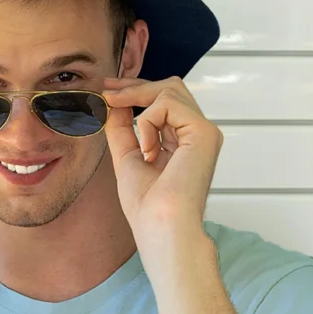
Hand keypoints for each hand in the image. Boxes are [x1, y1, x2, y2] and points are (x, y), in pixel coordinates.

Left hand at [102, 75, 223, 244]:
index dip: (137, 91)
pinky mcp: (204, 132)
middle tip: (108, 93)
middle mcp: (198, 135)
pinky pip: (168, 103)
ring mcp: (205, 132)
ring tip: (123, 126)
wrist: (160, 227)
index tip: (109, 91)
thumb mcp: (127, 157)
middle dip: (135, 86)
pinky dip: (148, 122)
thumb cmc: (147, 207)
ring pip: (170, 90)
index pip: (166, 102)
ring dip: (137, 101)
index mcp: (184, 142)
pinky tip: (147, 151)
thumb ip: (122, 129)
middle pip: (171, 88)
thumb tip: (114, 101)